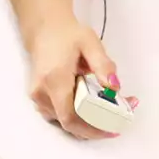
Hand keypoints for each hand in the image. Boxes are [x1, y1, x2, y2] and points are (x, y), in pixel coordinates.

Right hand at [27, 16, 137, 139]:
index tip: (112, 130)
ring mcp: (39, 97)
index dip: (92, 129)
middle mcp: (42, 92)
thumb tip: (114, 87)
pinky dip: (79, 116)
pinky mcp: (40, 99)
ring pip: (66, 121)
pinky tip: (93, 106)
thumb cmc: (66, 35)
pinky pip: (61, 115)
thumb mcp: (90, 43)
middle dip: (96, 125)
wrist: (44, 29)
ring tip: (110, 109)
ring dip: (88, 121)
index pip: (70, 118)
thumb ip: (103, 65)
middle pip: (70, 123)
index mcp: (54, 79)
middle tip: (119, 116)